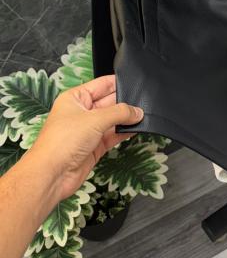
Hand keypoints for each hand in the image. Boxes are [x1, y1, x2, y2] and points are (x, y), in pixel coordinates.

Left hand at [27, 74, 143, 201]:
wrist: (52, 175)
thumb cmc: (61, 142)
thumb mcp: (94, 119)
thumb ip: (119, 113)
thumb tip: (137, 111)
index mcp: (75, 98)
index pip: (101, 85)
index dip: (117, 83)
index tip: (135, 83)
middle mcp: (81, 113)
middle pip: (109, 102)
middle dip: (125, 103)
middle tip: (143, 102)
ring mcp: (88, 130)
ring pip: (112, 120)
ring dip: (126, 119)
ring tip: (143, 115)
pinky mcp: (94, 147)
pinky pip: (112, 136)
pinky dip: (124, 133)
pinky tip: (135, 128)